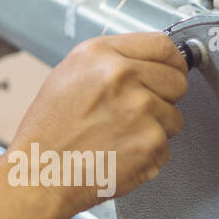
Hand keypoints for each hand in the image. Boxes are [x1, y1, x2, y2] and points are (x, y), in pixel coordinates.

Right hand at [9, 32, 187, 218]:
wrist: (41, 172)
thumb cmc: (48, 131)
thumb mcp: (68, 76)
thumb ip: (109, 63)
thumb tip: (146, 63)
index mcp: (100, 54)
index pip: (162, 45)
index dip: (170, 62)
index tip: (170, 72)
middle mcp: (122, 76)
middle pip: (177, 80)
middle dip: (164, 98)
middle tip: (135, 112)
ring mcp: (140, 108)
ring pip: (174, 116)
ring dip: (155, 128)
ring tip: (120, 135)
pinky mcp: (151, 141)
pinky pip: (166, 146)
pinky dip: (148, 154)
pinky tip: (120, 152)